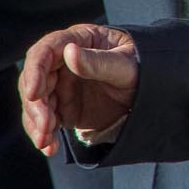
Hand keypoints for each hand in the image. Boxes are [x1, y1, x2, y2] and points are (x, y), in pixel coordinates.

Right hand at [19, 24, 138, 156]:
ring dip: (37, 124)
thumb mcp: (126, 65)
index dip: (34, 71)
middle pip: (35, 81)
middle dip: (37, 106)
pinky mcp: (63, 106)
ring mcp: (61, 85)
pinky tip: (49, 147)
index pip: (45, 51)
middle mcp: (63, 62)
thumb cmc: (142, 67)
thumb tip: (69, 52)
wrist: (154, 91)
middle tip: (46, 126)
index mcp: (78, 41)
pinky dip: (44, 134)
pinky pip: (46, 119)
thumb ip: (99, 62)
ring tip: (47, 142)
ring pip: (37, 103)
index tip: (33, 94)